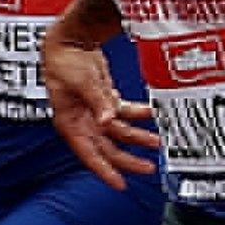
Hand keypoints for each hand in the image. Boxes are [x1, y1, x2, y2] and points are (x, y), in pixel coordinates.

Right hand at [43, 40, 158, 189]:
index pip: (88, 154)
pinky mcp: (105, 100)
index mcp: (69, 123)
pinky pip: (125, 112)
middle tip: (149, 167)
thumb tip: (108, 121)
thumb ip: (98, 102)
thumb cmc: (66, 62)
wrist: (70, 40)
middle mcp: (82, 122)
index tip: (120, 184)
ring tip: (158, 141)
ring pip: (119, 132)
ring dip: (138, 136)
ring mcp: (94, 112)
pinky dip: (139, 114)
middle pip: (107, 148)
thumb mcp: (82, 83)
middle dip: (128, 159)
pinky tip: (153, 113)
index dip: (104, 170)